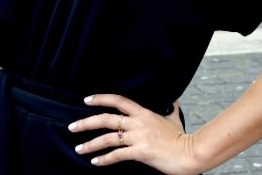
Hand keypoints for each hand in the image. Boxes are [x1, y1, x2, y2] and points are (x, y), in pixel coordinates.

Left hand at [68, 94, 200, 174]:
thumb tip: (173, 98)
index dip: (101, 99)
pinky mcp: (141, 152)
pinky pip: (117, 155)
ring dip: (90, 144)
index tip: (86, 100)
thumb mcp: (174, 118)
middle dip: (86, 123)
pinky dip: (104, 159)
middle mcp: (138, 123)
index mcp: (144, 113)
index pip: (119, 101)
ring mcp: (139, 137)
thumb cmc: (182, 138)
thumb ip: (171, 108)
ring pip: (108, 138)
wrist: (190, 153)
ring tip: (78, 148)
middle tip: (72, 127)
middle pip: (107, 119)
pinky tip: (95, 162)